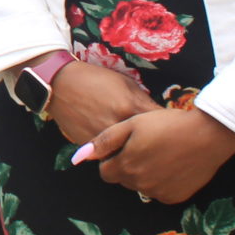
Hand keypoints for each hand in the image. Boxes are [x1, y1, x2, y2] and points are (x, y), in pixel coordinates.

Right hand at [40, 59, 157, 149]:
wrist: (61, 85)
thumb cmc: (96, 80)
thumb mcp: (125, 84)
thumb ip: (143, 102)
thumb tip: (161, 117)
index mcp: (130, 107)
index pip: (160, 124)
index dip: (168, 127)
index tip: (173, 129)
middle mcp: (118, 126)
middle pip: (146, 144)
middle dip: (154, 144)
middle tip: (160, 144)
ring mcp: (103, 140)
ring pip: (128, 153)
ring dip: (136, 152)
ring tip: (141, 149)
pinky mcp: (91, 147)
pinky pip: (111, 154)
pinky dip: (117, 152)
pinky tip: (121, 148)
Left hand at [86, 106, 234, 204]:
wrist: (208, 134)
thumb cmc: (167, 123)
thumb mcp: (132, 124)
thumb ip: (104, 141)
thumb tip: (78, 158)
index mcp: (125, 166)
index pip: (105, 171)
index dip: (113, 157)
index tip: (128, 144)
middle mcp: (139, 185)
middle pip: (123, 179)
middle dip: (128, 165)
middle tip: (146, 146)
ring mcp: (158, 194)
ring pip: (141, 187)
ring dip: (145, 174)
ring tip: (161, 152)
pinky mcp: (175, 198)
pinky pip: (160, 192)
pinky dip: (162, 181)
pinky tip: (173, 163)